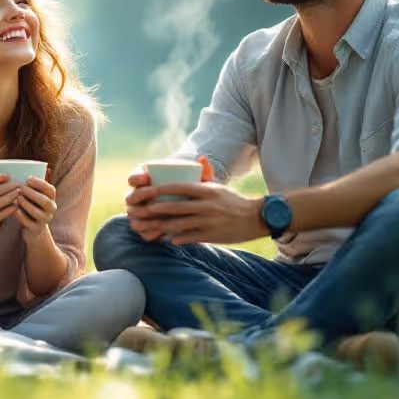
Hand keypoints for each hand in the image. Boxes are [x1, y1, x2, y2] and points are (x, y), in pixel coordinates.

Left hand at [14, 174, 57, 237]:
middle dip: (32, 194)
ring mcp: (45, 220)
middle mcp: (51, 209)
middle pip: (45, 201)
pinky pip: (29, 223)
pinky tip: (14, 210)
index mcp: (51, 198)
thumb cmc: (30, 205)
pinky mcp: (37, 229)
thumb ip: (29, 186)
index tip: (28, 178)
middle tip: (21, 188)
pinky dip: (21, 216)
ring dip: (27, 204)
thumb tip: (18, 174)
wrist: (32, 227)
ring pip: (38, 213)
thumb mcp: (32, 195)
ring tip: (17, 198)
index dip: (40, 183)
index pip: (50, 189)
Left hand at [125, 181, 265, 244]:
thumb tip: (197, 159)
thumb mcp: (218, 187)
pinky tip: (168, 239)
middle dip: (156, 209)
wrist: (255, 218)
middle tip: (143, 210)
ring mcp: (209, 221)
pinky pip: (189, 237)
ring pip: (179, 224)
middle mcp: (207, 205)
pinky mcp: (211, 235)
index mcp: (207, 191)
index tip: (148, 190)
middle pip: (175, 207)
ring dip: (162, 226)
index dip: (162, 189)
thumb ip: (205, 176)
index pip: (180, 187)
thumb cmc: (232, 202)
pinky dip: (177, 239)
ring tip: (150, 227)